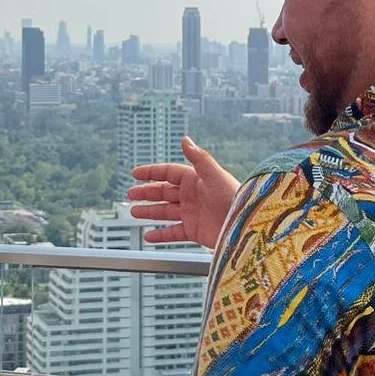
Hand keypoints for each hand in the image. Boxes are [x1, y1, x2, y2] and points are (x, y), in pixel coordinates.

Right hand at [128, 136, 240, 250]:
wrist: (245, 226)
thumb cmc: (234, 198)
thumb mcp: (215, 175)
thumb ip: (199, 158)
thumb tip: (185, 139)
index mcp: (195, 180)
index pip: (169, 173)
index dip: (152, 172)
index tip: (135, 173)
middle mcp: (192, 196)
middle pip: (164, 192)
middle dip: (147, 192)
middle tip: (130, 194)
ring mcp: (193, 214)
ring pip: (165, 212)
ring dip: (149, 211)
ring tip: (133, 212)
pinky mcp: (195, 231)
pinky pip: (173, 232)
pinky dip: (160, 235)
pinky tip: (148, 236)